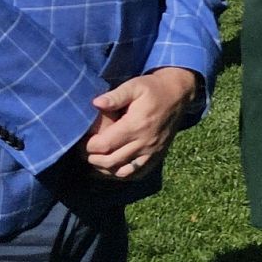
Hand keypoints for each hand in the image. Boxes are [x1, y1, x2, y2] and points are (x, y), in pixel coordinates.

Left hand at [84, 67, 199, 178]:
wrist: (178, 95)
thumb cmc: (153, 89)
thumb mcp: (135, 86)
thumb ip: (115, 96)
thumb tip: (95, 103)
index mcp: (136, 126)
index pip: (105, 145)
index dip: (88, 146)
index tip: (82, 141)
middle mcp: (144, 143)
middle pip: (111, 161)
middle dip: (93, 159)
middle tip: (85, 152)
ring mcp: (152, 152)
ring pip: (123, 172)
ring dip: (105, 170)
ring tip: (96, 160)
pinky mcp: (157, 156)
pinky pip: (137, 174)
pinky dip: (122, 175)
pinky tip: (112, 168)